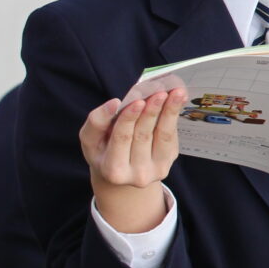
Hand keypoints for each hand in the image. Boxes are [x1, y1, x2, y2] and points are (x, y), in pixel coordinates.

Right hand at [81, 89, 185, 233]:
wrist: (120, 172)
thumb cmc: (102, 149)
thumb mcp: (90, 138)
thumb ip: (96, 121)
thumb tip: (114, 103)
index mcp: (113, 170)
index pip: (121, 139)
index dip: (129, 119)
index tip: (138, 101)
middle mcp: (137, 175)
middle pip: (144, 136)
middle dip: (152, 112)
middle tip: (159, 92)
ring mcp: (156, 171)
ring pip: (163, 136)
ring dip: (170, 112)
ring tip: (176, 93)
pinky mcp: (168, 162)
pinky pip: (171, 136)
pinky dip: (174, 117)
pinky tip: (178, 100)